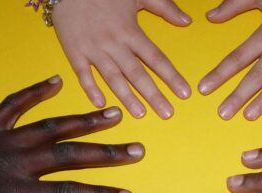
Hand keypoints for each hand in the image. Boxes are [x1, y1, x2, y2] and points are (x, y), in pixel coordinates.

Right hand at [52, 0, 191, 118]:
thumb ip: (165, 7)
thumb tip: (187, 21)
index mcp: (131, 31)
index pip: (156, 59)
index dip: (171, 77)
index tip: (184, 93)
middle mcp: (114, 44)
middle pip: (137, 74)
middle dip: (153, 95)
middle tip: (167, 113)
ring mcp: (93, 49)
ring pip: (113, 78)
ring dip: (127, 97)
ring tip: (141, 113)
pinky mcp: (74, 51)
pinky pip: (83, 74)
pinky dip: (91, 89)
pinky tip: (101, 104)